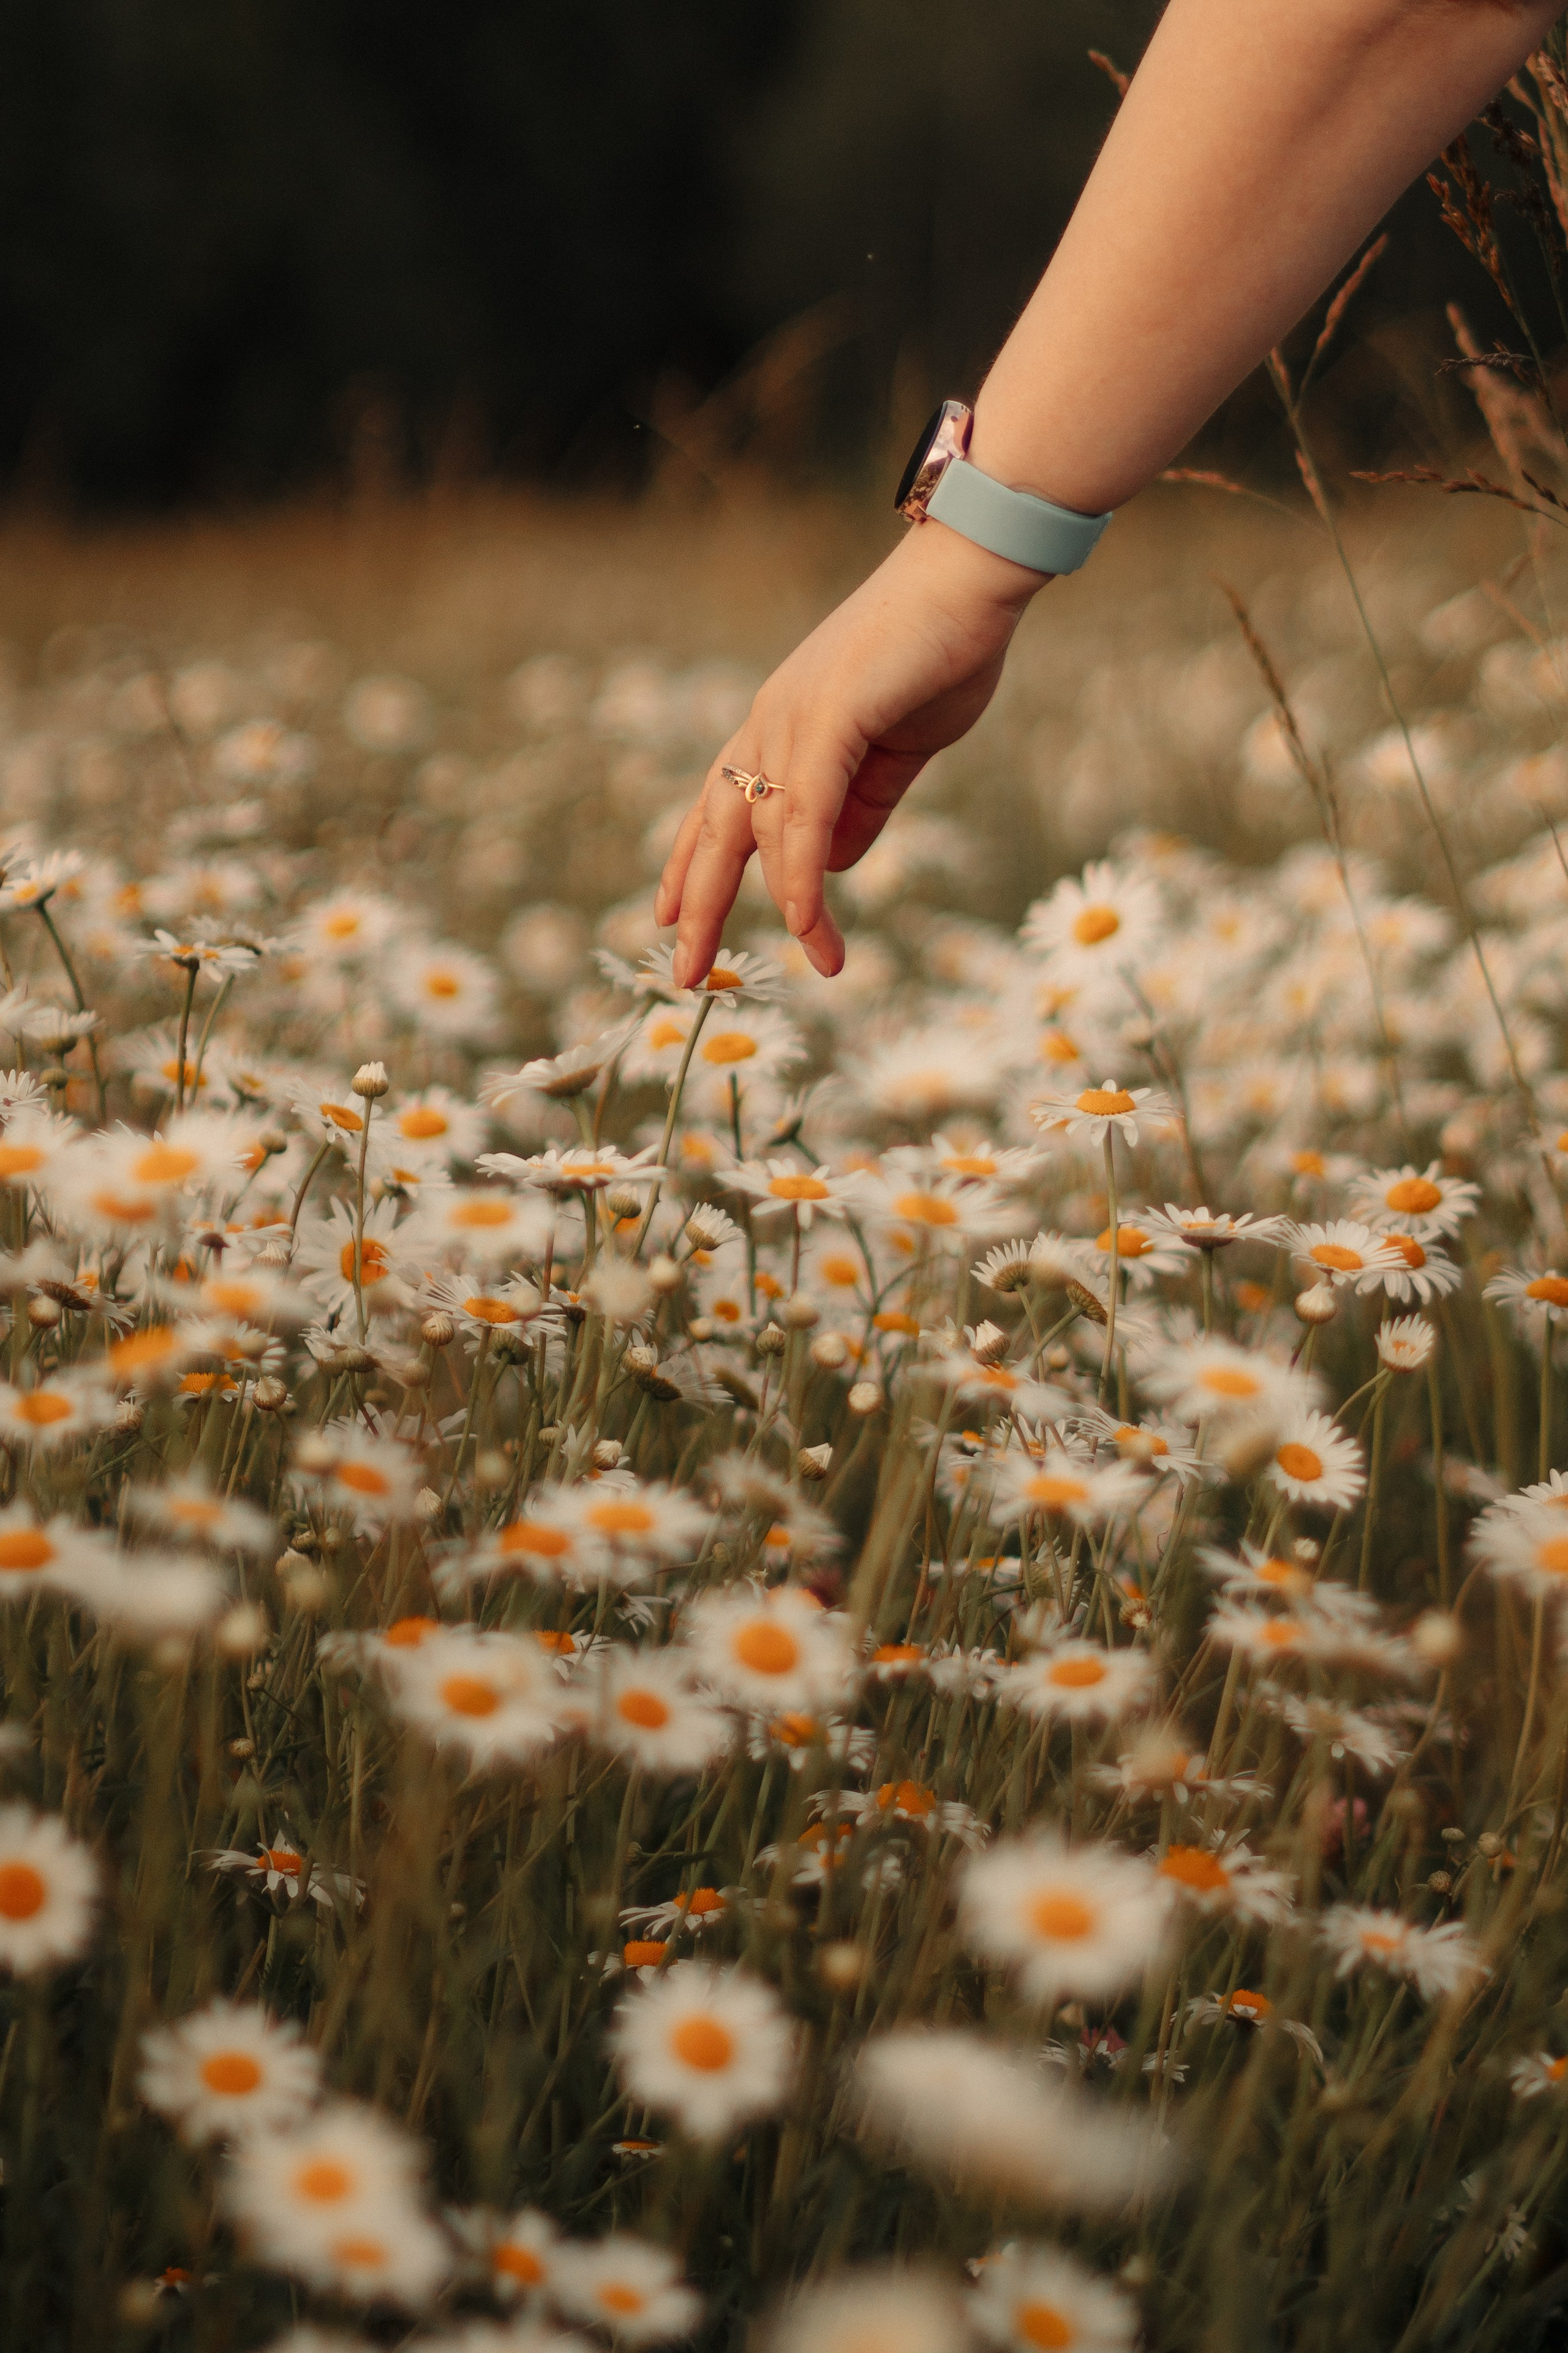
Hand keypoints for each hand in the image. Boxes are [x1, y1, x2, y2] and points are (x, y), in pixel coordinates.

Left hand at [654, 519, 1043, 982]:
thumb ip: (862, 809)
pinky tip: (805, 918)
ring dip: (784, 904)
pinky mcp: (829, 715)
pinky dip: (800, 869)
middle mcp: (771, 722)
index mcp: (781, 727)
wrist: (972, 577)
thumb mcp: (898, 755)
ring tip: (815, 960)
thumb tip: (830, 867)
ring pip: (762, 829)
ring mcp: (793, 716)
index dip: (689, 864)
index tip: (668, 916)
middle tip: (685, 975)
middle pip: (716, 828)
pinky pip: (804, 810)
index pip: (718, 807)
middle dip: (698, 904)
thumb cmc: (940, 655)